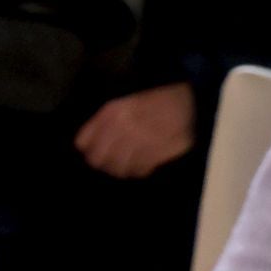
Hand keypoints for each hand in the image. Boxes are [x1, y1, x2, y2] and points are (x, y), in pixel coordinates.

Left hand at [75, 83, 195, 178]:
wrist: (188, 100)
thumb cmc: (152, 102)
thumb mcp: (122, 104)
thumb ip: (101, 123)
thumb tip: (85, 146)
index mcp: (111, 113)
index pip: (83, 143)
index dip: (87, 150)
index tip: (93, 152)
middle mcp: (122, 127)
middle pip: (97, 160)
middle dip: (101, 163)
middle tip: (110, 162)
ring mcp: (141, 141)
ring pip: (117, 168)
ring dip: (120, 169)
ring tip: (127, 163)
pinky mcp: (159, 152)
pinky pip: (139, 170)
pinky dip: (138, 170)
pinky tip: (142, 163)